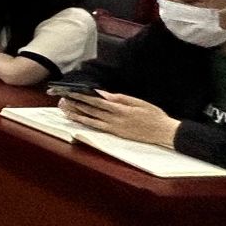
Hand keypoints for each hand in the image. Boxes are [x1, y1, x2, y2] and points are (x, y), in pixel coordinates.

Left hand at [62, 91, 180, 147]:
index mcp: (120, 109)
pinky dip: (86, 123)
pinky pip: (97, 127)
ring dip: (77, 114)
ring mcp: (114, 128)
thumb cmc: (153, 115)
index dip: (82, 96)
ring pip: (91, 120)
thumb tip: (102, 94)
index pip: (96, 101)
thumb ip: (119, 98)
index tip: (71, 91)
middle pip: (90, 110)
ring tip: (64, 109)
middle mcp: (114, 120)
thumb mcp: (138, 102)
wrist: (164, 132)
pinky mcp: (115, 134)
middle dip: (76, 103)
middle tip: (62, 98)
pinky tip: (78, 120)